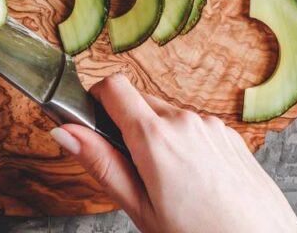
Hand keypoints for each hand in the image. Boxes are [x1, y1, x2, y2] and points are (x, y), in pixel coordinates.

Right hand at [50, 75, 296, 232]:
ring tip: (168, 186)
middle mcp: (186, 121)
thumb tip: (64, 132)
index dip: (95, 99)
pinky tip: (195, 184)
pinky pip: (196, 129)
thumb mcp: (141, 209)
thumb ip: (102, 165)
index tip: (91, 123)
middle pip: (139, 101)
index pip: (113, 86)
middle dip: (126, 127)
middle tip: (131, 172)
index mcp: (156, 138)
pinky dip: (185, 146)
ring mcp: (213, 127)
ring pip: (169, 117)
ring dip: (157, 138)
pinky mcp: (232, 137)